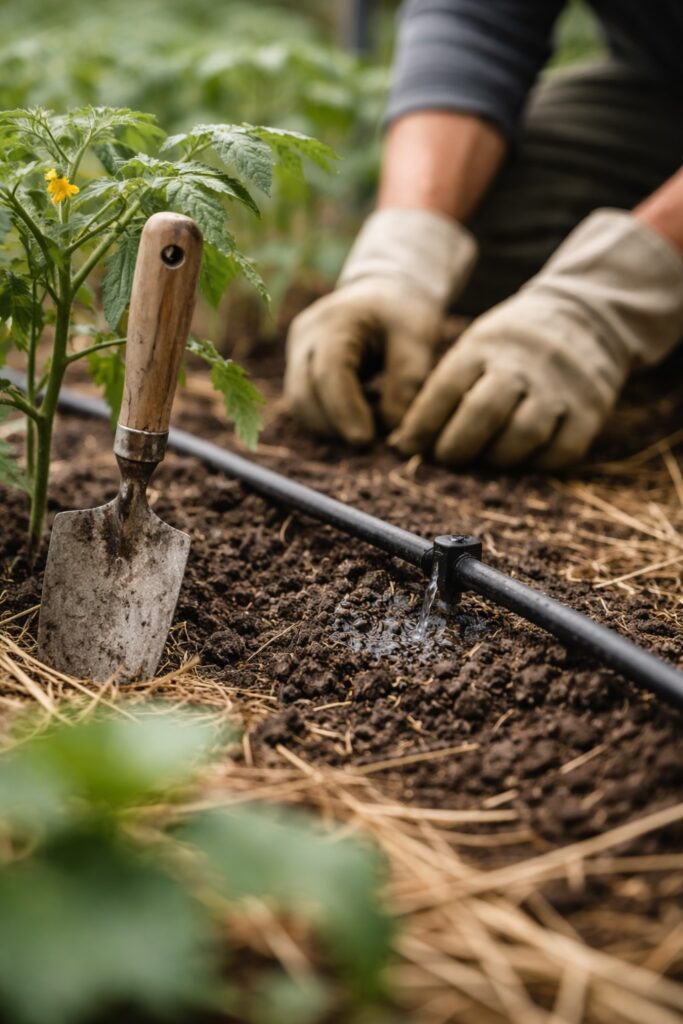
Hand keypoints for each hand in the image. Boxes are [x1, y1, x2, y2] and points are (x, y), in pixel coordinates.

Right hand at [284, 208, 476, 443]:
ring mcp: (296, 351)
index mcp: (334, 320)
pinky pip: (304, 402)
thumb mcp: (417, 340)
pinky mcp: (298, 366)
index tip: (366, 441)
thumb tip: (395, 435)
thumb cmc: (403, 313)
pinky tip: (355, 420)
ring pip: (299, 403)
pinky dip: (327, 418)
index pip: (328, 372)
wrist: (385, 292)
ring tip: (365, 432)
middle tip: (369, 444)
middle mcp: (306, 335)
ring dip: (329, 426)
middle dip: (334, 425)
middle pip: (303, 392)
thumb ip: (408, 385)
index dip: (344, 411)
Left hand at [391, 209, 682, 468]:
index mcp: (485, 345)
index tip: (406, 446)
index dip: (422, 424)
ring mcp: (562, 386)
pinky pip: (563, 451)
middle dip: (456, 446)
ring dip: (497, 458)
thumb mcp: (475, 346)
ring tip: (485, 460)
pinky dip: (538, 464)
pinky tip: (523, 460)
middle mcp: (524, 363)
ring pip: (524, 435)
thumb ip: (443, 390)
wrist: (586, 314)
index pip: (446, 388)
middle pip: (483, 413)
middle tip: (445, 459)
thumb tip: (405, 444)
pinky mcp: (592, 409)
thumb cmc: (511, 346)